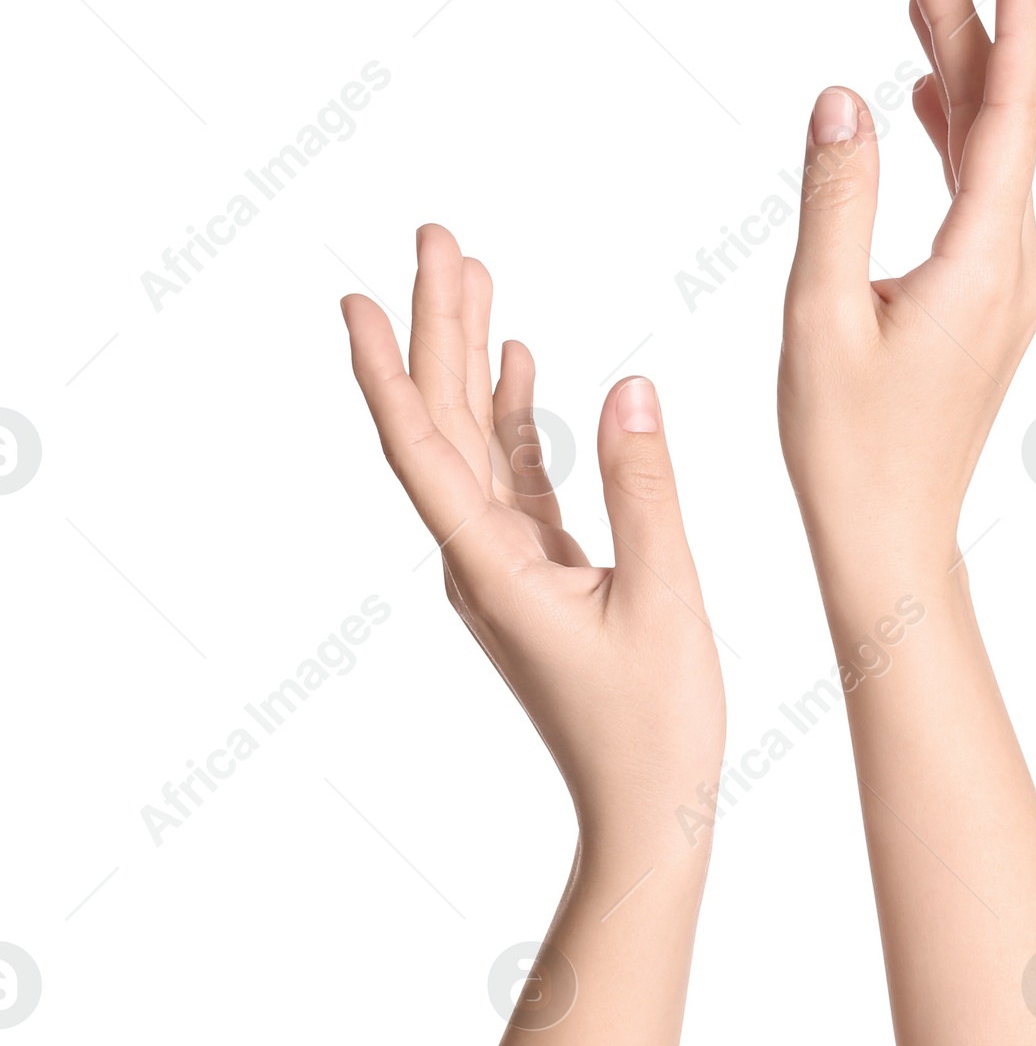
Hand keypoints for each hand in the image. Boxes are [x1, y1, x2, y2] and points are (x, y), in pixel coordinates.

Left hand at [341, 224, 724, 857]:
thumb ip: (645, 491)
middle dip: (435, 326)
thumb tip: (630, 388)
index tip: (362, 292)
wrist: (646, 808)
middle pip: (442, 424)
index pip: (422, 447)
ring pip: (475, 443)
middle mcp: (480, 560)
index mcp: (491, 568)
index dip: (389, 365)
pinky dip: (514, 417)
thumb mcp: (663, 601)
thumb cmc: (654, 726)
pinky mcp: (540, 575)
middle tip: (438, 237)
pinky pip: (513, 478)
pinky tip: (521, 367)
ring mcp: (506, 567)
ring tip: (473, 275)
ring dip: (472, 359)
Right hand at [778, 0, 1035, 584]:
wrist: (891, 537)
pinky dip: (958, 143)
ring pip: (993, 161)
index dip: (1010, 32)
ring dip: (958, 83)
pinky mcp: (989, 309)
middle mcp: (1016, 270)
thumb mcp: (820, 315)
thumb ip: (837, 199)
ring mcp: (1009, 291)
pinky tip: (927, 107)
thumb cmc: (850, 447)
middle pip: (1003, 127)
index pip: (1011, 121)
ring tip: (919, 6)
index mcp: (985, 265)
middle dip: (965, 34)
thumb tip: (845, 99)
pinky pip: (983, 201)